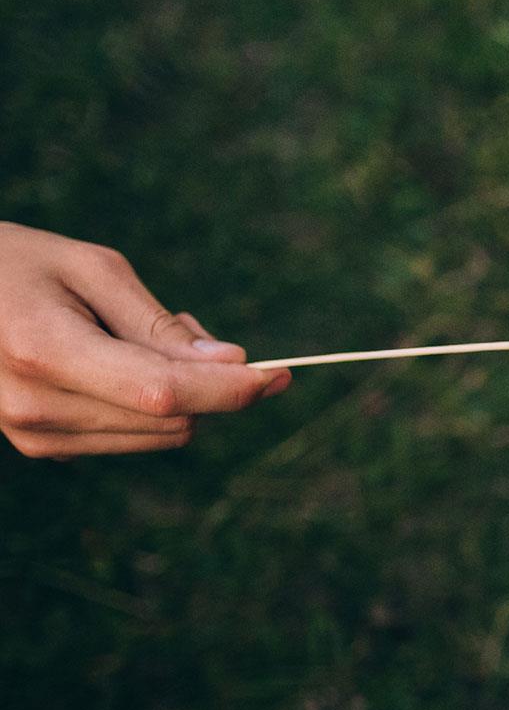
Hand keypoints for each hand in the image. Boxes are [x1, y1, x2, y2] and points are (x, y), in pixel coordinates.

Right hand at [0, 223, 287, 457]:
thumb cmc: (13, 263)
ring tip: (136, 338)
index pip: (164, 392)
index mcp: (47, 351)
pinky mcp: (38, 446)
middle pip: (171, 419)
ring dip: (178, 394)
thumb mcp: (90, 269)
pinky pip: (129, 438)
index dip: (232, 389)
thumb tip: (231, 364)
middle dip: (207, 380)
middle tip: (189, 326)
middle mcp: (37, 406)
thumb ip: (159, 323)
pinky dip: (147, 407)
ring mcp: (33, 434)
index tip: (281, 374)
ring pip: (158, 434)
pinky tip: (117, 364)